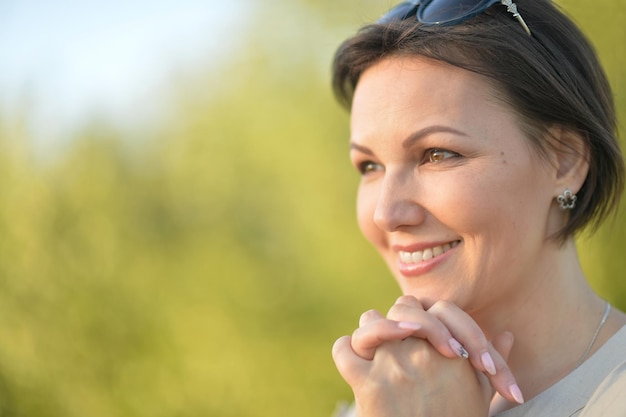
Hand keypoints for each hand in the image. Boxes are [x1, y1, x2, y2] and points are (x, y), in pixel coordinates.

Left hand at [332, 296, 522, 415]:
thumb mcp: (481, 395)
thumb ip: (492, 361)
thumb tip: (507, 335)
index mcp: (451, 354)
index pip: (440, 310)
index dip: (438, 321)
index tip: (442, 343)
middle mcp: (421, 353)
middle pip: (403, 307)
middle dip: (403, 318)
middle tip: (406, 336)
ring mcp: (392, 366)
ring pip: (370, 321)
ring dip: (373, 329)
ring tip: (379, 345)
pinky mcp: (367, 384)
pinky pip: (344, 349)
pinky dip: (346, 351)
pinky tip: (355, 361)